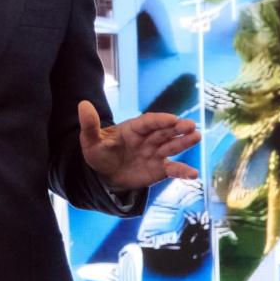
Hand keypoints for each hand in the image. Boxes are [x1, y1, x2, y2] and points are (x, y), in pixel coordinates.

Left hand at [78, 100, 199, 190]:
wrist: (105, 175)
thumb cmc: (99, 153)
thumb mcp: (90, 141)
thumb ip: (90, 125)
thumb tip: (82, 104)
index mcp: (133, 128)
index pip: (148, 122)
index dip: (160, 120)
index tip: (172, 118)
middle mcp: (147, 138)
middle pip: (164, 131)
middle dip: (177, 128)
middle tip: (191, 125)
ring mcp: (155, 153)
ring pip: (172, 146)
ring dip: (184, 142)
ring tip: (197, 137)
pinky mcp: (159, 169)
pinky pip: (173, 169)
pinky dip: (183, 171)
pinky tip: (193, 173)